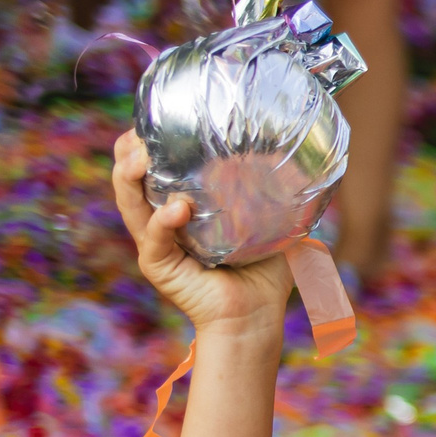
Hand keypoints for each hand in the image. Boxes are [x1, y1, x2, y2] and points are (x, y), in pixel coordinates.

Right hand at [112, 132, 294, 338]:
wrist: (257, 314)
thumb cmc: (264, 272)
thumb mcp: (270, 225)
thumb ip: (279, 197)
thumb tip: (308, 163)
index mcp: (179, 209)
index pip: (151, 171)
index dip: (143, 145)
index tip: (153, 121)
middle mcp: (160, 224)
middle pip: (129, 181)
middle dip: (127, 154)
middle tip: (138, 135)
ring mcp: (156, 245)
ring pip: (130, 205)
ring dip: (130, 178)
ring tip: (140, 158)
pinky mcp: (159, 267)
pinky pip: (154, 240)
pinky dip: (162, 222)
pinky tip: (176, 208)